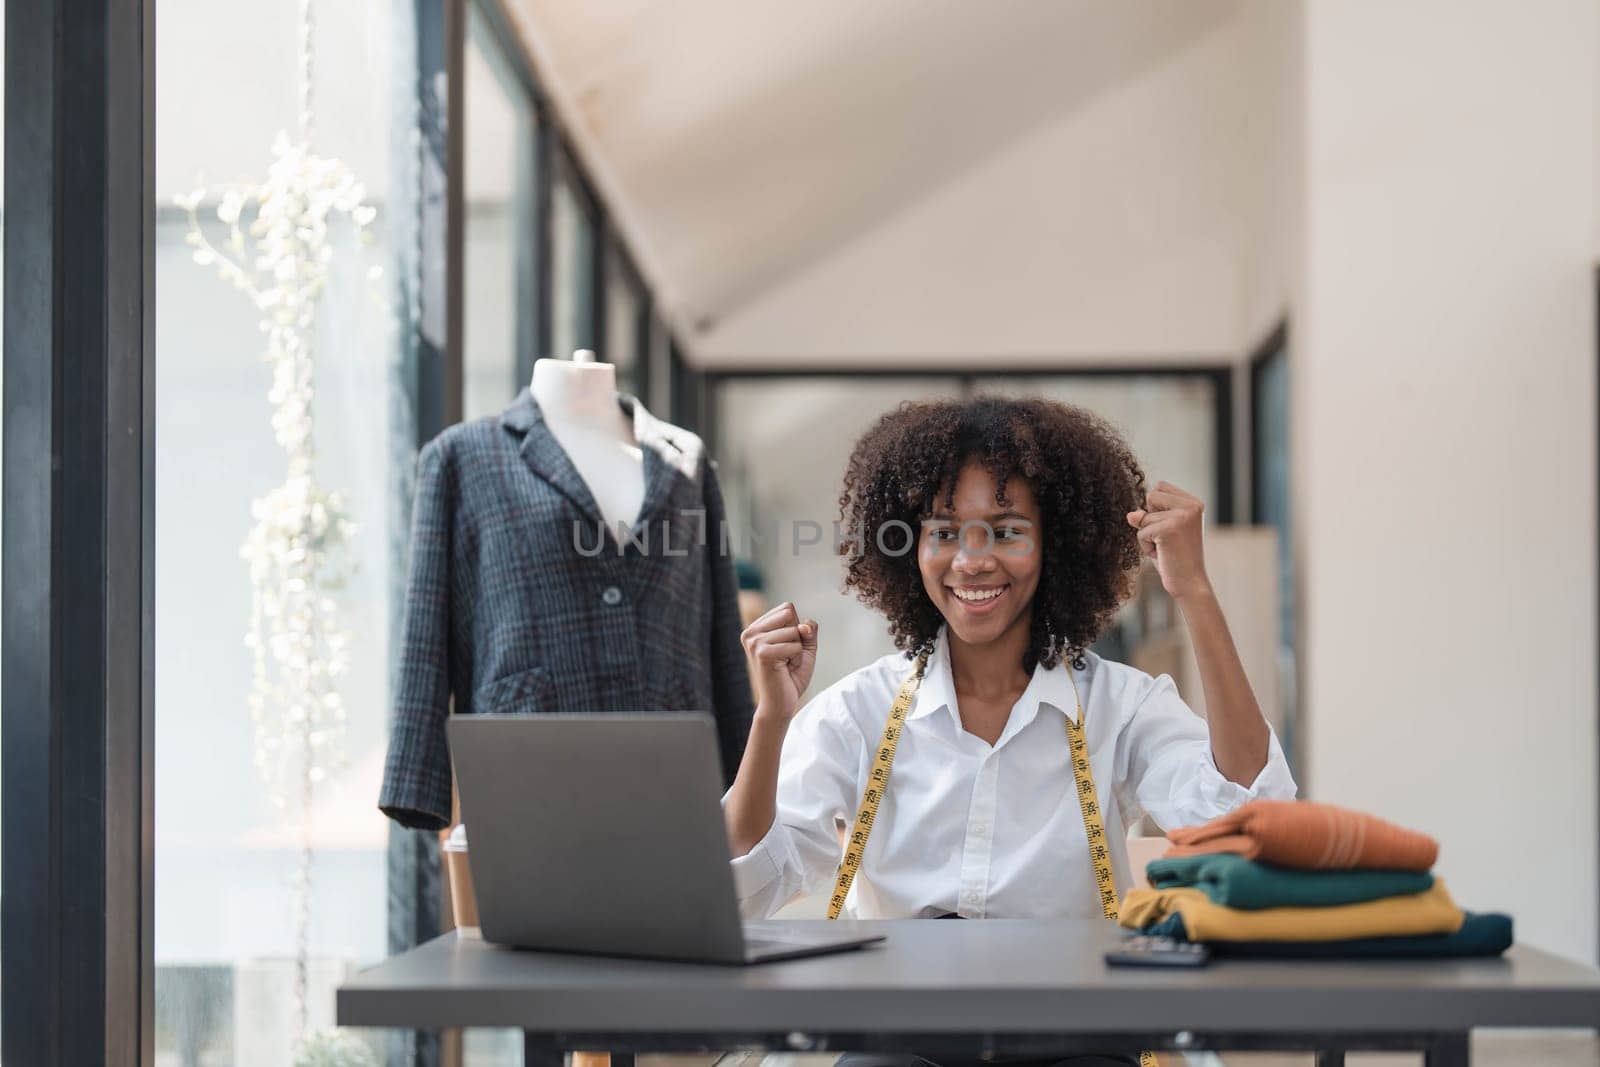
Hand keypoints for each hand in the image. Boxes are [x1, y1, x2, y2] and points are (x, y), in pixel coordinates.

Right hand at [740, 601, 819, 722]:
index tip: (787, 648)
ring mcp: (754, 642)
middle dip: (797, 637)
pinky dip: (797, 659)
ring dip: (797, 650)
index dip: (796, 628)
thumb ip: (808, 630)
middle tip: (787, 657)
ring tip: (785, 665)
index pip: (787, 608)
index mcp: (756, 628)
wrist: (780, 704)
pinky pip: (795, 646)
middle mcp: (751, 632)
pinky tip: (785, 670)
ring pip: (794, 631)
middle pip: (790, 614)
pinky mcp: (762, 653)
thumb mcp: (804, 647)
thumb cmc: (791, 676)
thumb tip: (805, 625)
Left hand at [1126, 481, 1213, 600]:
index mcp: (1194, 503)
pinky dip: (1146, 546)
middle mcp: (1191, 506)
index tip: (1171, 529)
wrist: (1190, 583)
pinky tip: (1163, 554)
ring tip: (1165, 548)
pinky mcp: (1169, 529)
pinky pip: (1141, 532)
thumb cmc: (1176, 558)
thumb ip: (1148, 517)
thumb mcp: (1161, 531)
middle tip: (1168, 539)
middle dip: (1151, 519)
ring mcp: (1182, 516)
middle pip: (1151, 496)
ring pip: (1143, 516)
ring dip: (1147, 535)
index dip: (1156, 508)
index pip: (1160, 487)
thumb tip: (1131, 515)